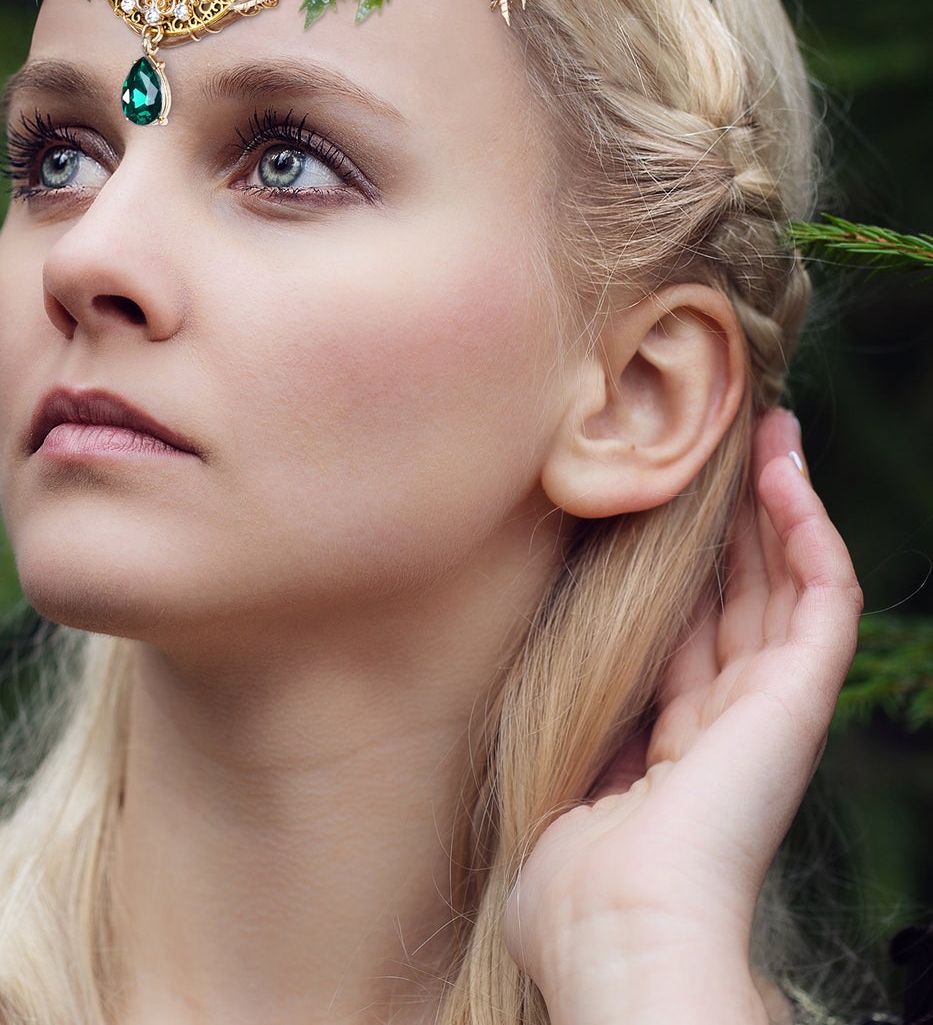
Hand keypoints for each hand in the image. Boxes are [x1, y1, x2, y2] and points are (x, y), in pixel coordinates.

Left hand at [503, 410, 862, 1024]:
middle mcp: (726, 722)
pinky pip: (821, 598)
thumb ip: (566, 737)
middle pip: (740, 597)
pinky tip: (785, 474)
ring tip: (769, 432)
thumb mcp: (554, 790)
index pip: (687, 635)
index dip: (682, 567)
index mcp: (669, 748)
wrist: (619, 930)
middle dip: (735, 520)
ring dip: (779, 504)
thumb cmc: (569, 887)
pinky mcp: (798, 699)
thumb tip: (542, 686)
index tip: (662, 502)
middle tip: (726, 442)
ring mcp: (767, 710)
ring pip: (784, 583)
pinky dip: (809, 532)